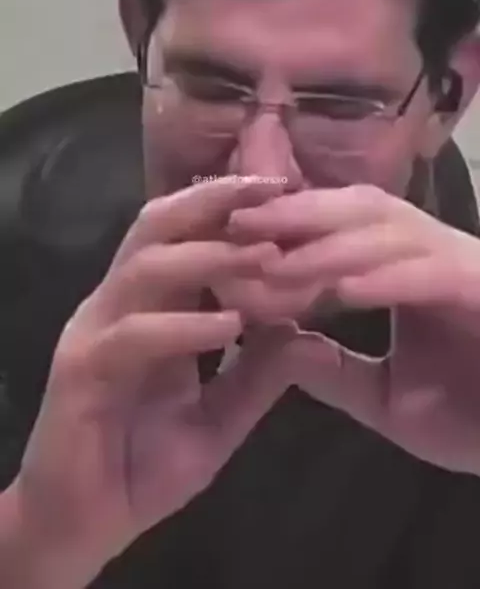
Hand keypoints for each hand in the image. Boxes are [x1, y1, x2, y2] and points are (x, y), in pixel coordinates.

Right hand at [9, 180, 291, 587]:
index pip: (186, 235)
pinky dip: (183, 324)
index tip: (289, 191)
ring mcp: (95, 333)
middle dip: (216, 202)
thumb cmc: (143, 465)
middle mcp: (118, 305)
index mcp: (150, 307)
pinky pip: (133, 335)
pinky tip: (230, 325)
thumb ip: (257, 376)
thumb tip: (305, 331)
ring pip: (145, 268)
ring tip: (265, 255)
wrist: (81, 525)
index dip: (233, 209)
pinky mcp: (80, 371)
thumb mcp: (218, 419)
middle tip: (274, 189)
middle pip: (158, 227)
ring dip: (207, 255)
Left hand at [229, 185, 479, 474]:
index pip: (334, 230)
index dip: (283, 229)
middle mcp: (431, 250)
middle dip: (294, 213)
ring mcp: (461, 264)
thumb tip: (284, 346)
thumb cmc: (476, 415)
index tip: (225, 242)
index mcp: (402, 268)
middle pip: (354, 209)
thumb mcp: (388, 400)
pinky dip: (386, 278)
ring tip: (271, 256)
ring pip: (387, 232)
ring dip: (326, 243)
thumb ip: (336, 372)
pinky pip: (431, 274)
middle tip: (233, 223)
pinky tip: (342, 291)